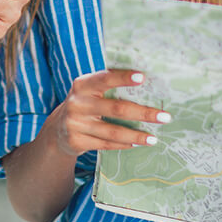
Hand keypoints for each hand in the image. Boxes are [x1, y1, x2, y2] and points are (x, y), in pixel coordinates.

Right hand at [49, 69, 170, 155]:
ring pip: (112, 131)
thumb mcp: (89, 91)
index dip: (123, 78)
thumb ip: (108, 85)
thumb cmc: (84, 104)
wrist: (57, 129)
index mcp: (82, 85)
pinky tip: (136, 144)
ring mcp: (75, 124)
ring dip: (136, 135)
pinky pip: (105, 144)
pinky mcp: (76, 141)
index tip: (143, 77)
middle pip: (116, 109)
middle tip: (164, 117)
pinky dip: (123, 144)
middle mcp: (77, 103)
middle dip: (143, 113)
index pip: (105, 78)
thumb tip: (145, 82)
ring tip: (154, 138)